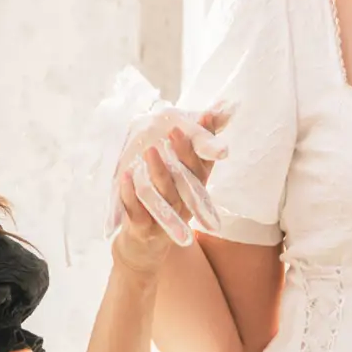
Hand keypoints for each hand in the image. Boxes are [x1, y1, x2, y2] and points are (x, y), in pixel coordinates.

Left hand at [112, 106, 228, 247]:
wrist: (143, 243)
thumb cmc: (164, 194)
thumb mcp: (180, 166)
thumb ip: (201, 138)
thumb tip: (225, 107)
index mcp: (194, 187)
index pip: (202, 165)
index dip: (199, 144)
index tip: (196, 120)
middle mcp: (184, 203)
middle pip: (187, 180)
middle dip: (182, 155)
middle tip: (173, 130)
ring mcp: (165, 219)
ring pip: (165, 196)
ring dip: (159, 173)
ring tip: (150, 150)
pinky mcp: (144, 229)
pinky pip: (139, 213)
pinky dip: (131, 195)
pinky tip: (126, 176)